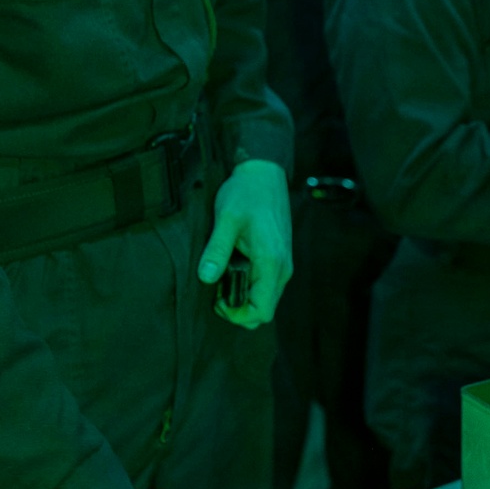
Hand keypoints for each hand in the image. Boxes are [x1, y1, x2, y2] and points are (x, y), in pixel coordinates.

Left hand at [197, 159, 291, 328]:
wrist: (264, 173)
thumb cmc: (246, 192)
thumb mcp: (227, 219)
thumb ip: (217, 249)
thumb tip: (206, 277)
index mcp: (272, 262)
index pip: (262, 311)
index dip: (238, 314)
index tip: (218, 299)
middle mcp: (282, 267)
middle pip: (265, 310)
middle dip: (239, 309)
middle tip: (216, 291)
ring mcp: (283, 263)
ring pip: (265, 298)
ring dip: (243, 298)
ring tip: (222, 278)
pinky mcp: (278, 257)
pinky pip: (266, 285)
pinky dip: (249, 286)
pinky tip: (232, 269)